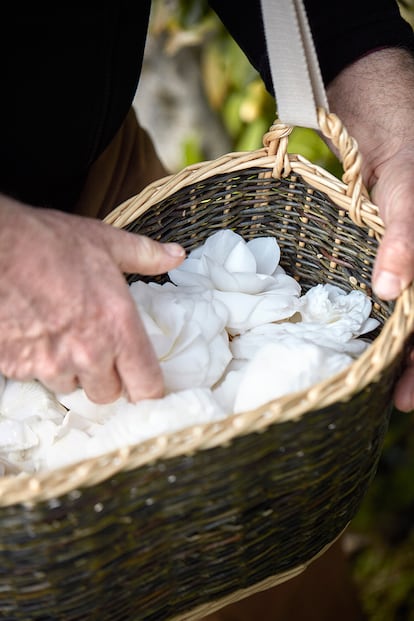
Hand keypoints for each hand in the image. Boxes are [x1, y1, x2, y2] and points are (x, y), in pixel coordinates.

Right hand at [0, 195, 184, 402]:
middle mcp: (88, 353)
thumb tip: (176, 255)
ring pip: (70, 386)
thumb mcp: (105, 243)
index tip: (143, 383)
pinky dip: (37, 361)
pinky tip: (34, 333)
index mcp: (118, 327)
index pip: (146, 387)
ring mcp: (49, 363)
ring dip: (69, 369)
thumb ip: (145, 255)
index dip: (147, 389)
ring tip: (61, 333)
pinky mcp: (17, 366)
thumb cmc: (48, 242)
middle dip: (105, 377)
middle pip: (107, 394)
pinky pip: (35, 377)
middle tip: (96, 347)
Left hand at [327, 48, 413, 410]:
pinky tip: (361, 335)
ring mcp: (408, 259)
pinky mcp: (385, 251)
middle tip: (388, 401)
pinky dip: (379, 318)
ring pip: (409, 314)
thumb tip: (392, 292)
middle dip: (413, 366)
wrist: (378, 108)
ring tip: (369, 380)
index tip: (403, 399)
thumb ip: (405, 238)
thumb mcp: (407, 190)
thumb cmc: (405, 142)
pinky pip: (388, 291)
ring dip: (395, 349)